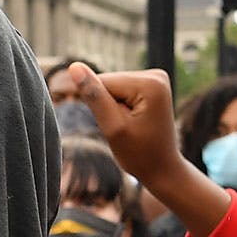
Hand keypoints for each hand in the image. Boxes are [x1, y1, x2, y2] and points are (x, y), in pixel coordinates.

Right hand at [69, 65, 183, 185]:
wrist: (162, 168)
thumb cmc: (139, 154)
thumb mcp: (112, 127)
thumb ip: (94, 96)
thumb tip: (74, 67)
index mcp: (150, 83)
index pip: (103, 83)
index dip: (100, 107)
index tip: (117, 126)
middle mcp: (156, 74)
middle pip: (109, 83)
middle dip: (108, 107)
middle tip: (125, 129)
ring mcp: (156, 78)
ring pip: (113, 88)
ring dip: (114, 109)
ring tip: (130, 126)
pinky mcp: (152, 85)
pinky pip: (122, 91)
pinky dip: (120, 108)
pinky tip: (133, 121)